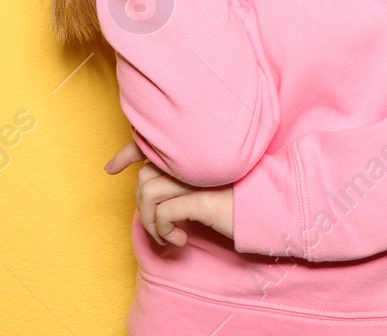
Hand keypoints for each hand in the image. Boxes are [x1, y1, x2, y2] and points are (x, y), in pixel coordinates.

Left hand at [105, 137, 232, 247]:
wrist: (274, 210)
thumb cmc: (243, 200)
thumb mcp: (209, 188)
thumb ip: (184, 181)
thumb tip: (152, 188)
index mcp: (193, 154)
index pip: (152, 144)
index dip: (127, 153)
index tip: (112, 167)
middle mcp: (193, 160)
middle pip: (145, 175)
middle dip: (143, 206)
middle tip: (160, 229)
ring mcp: (197, 178)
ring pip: (148, 192)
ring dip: (151, 222)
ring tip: (169, 236)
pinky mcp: (202, 198)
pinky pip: (164, 213)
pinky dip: (165, 231)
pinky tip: (182, 241)